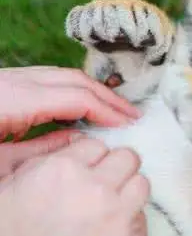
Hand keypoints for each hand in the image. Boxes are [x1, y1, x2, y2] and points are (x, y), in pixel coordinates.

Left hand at [0, 66, 140, 174]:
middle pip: (77, 80)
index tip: (129, 125)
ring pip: (66, 75)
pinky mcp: (9, 82)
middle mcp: (18, 81)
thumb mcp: (1, 160)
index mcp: (17, 98)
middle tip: (133, 114)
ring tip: (115, 109)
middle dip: (109, 97)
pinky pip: (52, 79)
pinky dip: (75, 90)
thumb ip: (41, 150)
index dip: (108, 111)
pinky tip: (83, 107)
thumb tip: (79, 141)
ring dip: (95, 91)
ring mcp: (13, 77)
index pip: (78, 98)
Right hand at [0, 138, 149, 235]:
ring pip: (141, 183)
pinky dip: (132, 221)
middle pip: (127, 157)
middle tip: (106, 183)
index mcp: (60, 170)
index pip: (95, 144)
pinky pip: (142, 217)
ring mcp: (113, 212)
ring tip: (113, 204)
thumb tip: (75, 146)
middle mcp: (92, 186)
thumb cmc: (10, 231)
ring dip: (129, 192)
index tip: (88, 169)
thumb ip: (45, 161)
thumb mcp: (13, 188)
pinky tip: (114, 227)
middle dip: (117, 168)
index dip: (91, 157)